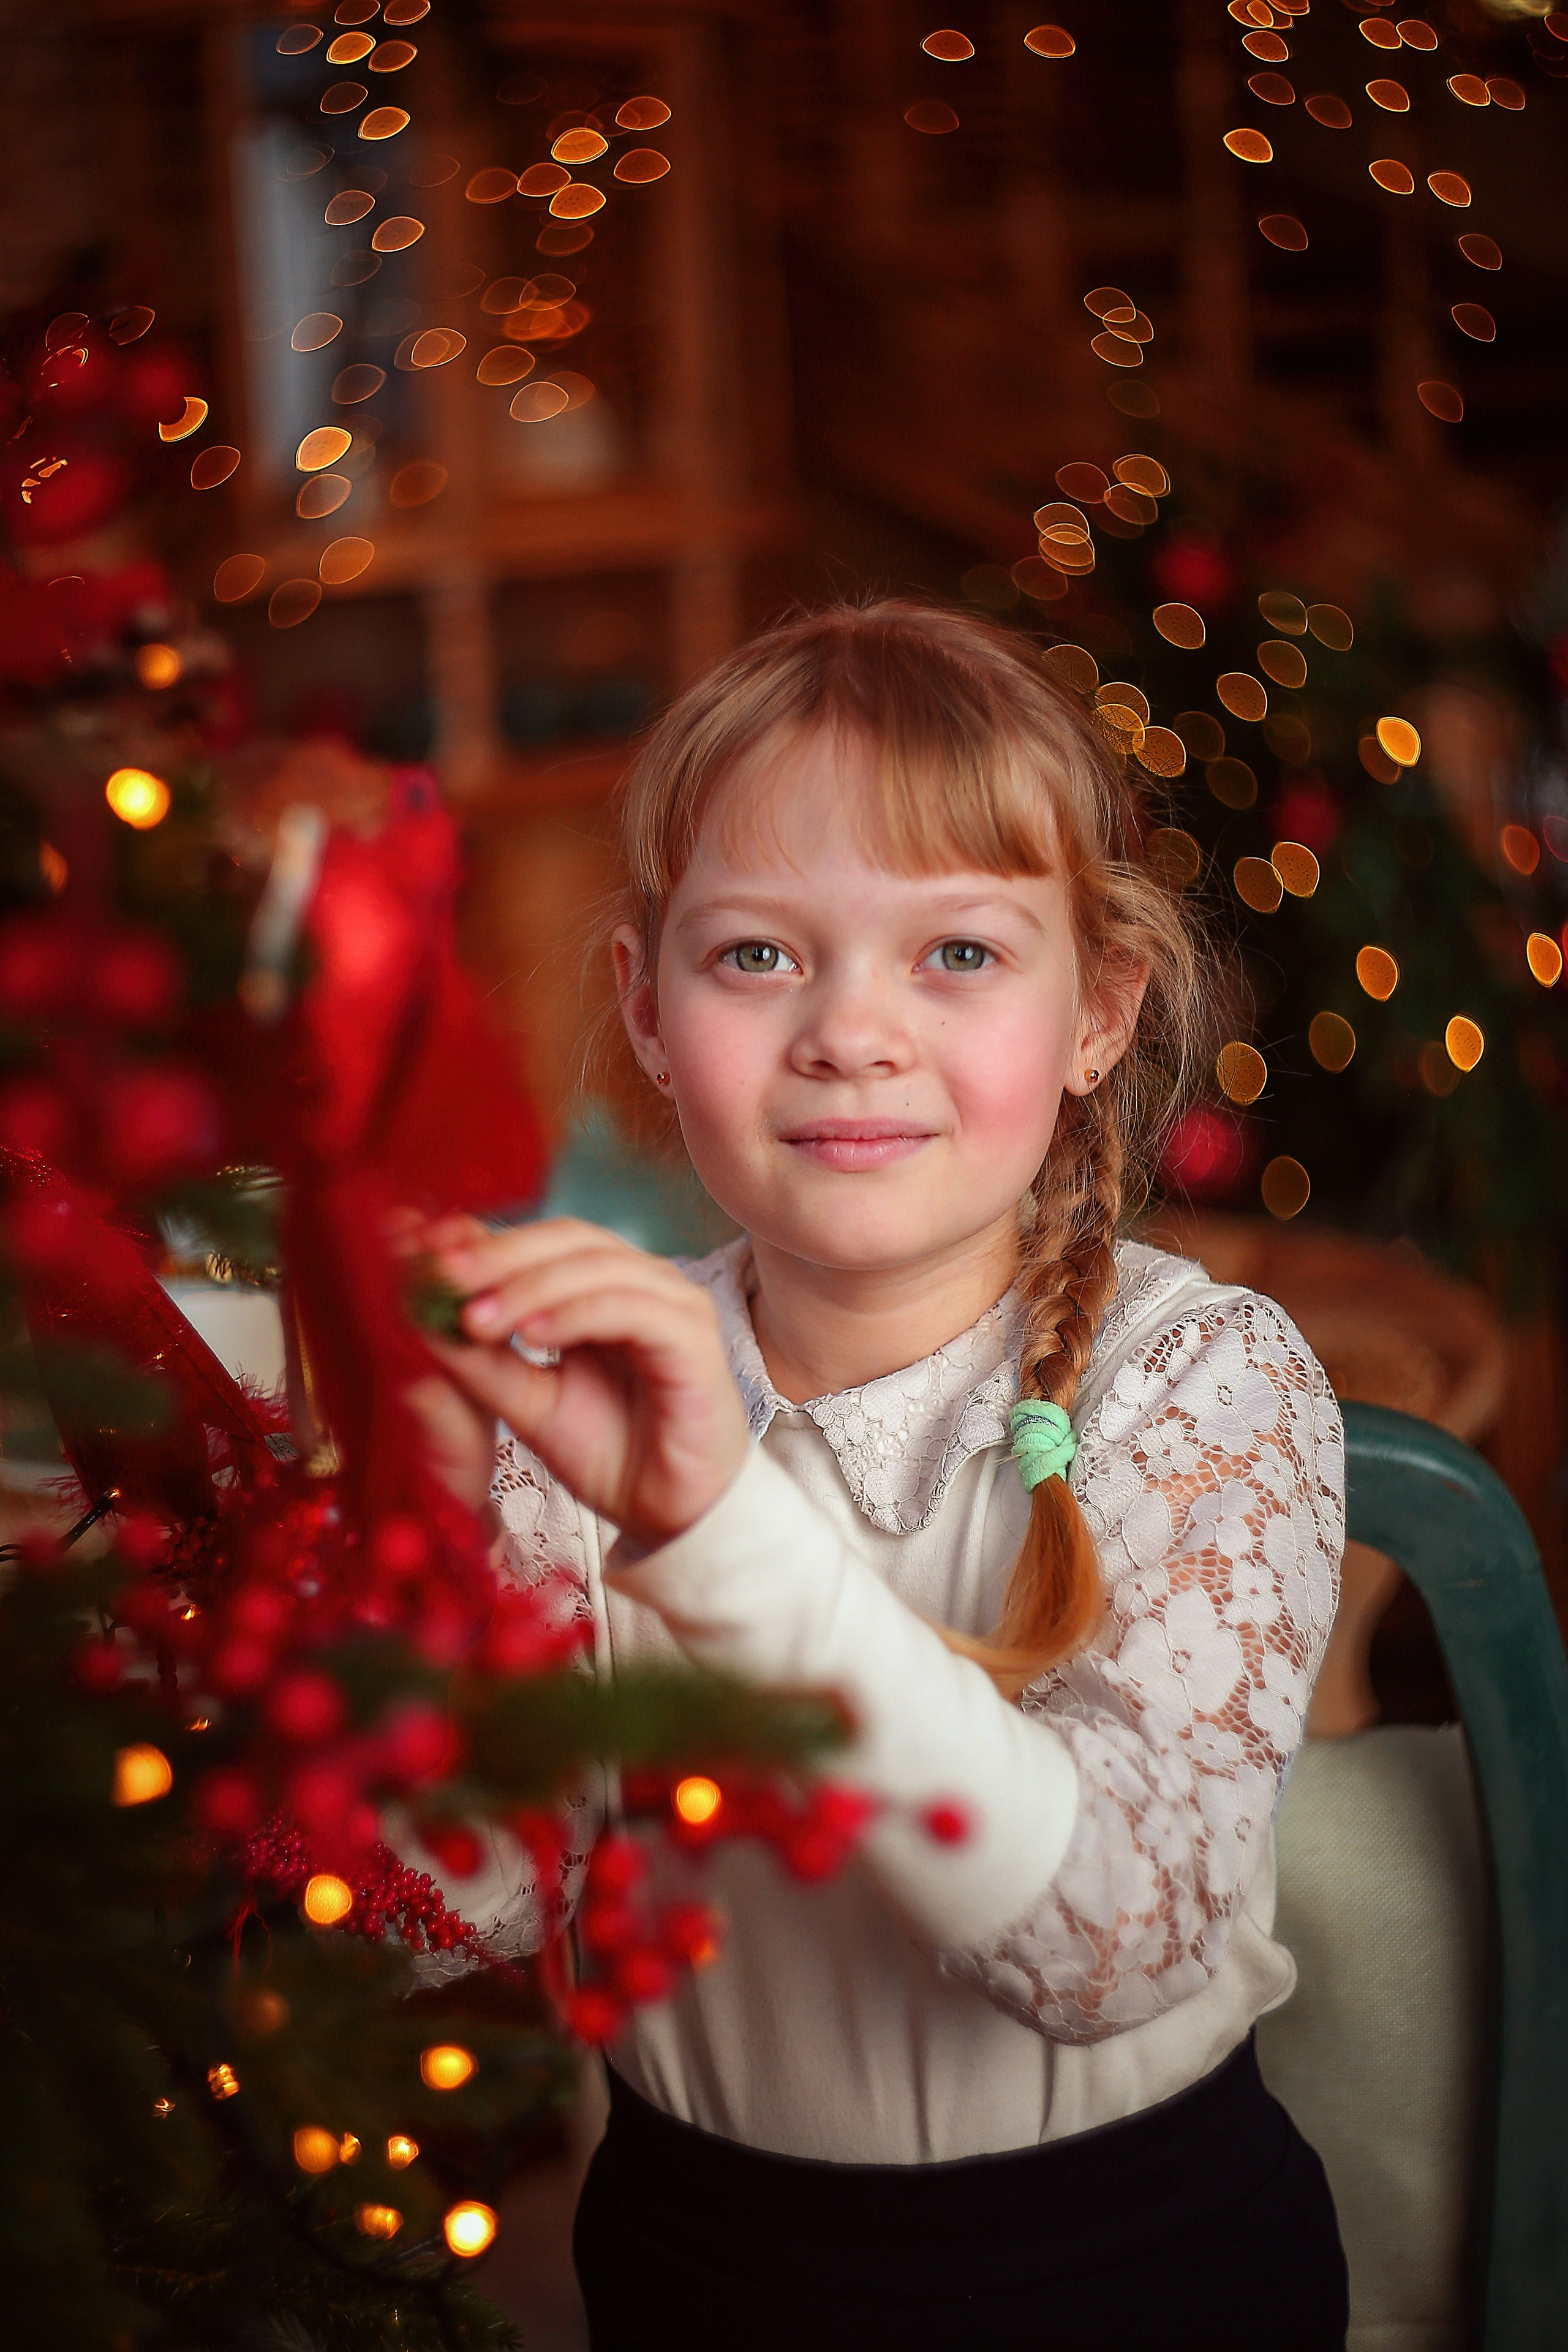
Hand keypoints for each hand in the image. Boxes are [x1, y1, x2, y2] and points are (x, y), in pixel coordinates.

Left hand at [401, 1215, 751, 1550]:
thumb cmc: (611, 1454)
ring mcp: (672, 1302)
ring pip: (594, 1267)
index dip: (481, 1243)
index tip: (420, 1254)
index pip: (539, 1242)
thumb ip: (483, 1360)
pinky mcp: (693, 1336)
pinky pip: (629, 1308)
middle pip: (566, 1238)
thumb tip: (418, 1318)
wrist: (673, 1515)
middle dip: (498, 1255)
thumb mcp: (528, 1402)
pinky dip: (576, 1314)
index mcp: (602, 1286)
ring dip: (528, 1287)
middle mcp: (641, 1281)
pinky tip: (531, 1336)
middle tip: (440, 1276)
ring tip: (474, 1319)